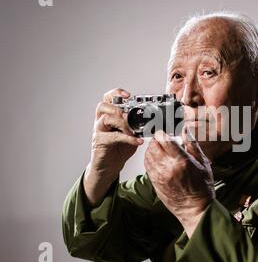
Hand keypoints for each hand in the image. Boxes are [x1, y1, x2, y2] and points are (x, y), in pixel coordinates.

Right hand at [84, 88, 143, 205]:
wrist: (109, 167)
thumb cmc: (120, 149)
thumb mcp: (132, 134)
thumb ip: (138, 126)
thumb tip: (155, 121)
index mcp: (108, 116)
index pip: (108, 99)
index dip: (116, 93)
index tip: (129, 95)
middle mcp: (101, 122)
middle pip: (103, 106)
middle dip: (118, 108)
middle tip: (130, 115)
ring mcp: (99, 132)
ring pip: (106, 119)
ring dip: (123, 123)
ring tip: (134, 130)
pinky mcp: (100, 143)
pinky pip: (113, 136)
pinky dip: (127, 138)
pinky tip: (138, 141)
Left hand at [144, 129, 214, 237]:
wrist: (195, 209)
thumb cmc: (202, 188)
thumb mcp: (203, 164)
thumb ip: (193, 145)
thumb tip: (186, 130)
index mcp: (182, 162)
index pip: (164, 140)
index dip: (162, 133)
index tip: (165, 132)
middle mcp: (169, 168)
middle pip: (153, 146)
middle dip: (156, 139)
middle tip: (162, 139)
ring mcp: (160, 176)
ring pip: (148, 155)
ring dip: (152, 148)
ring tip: (159, 147)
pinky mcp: (155, 183)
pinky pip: (147, 165)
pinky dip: (149, 158)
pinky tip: (155, 157)